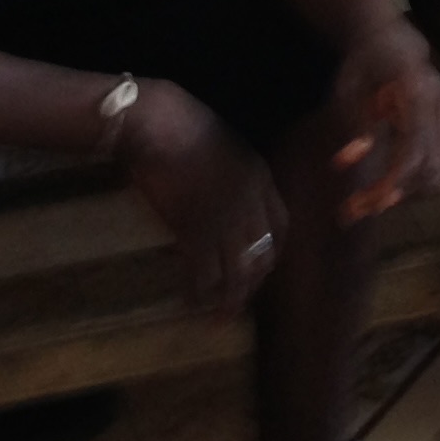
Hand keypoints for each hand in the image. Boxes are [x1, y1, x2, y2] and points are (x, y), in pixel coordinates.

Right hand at [114, 81, 289, 315]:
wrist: (159, 124)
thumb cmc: (182, 125)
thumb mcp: (223, 148)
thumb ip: (230, 178)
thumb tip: (220, 204)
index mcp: (260, 177)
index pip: (280, 226)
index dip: (272, 252)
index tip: (262, 268)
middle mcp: (250, 203)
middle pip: (262, 254)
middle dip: (252, 282)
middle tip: (238, 301)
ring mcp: (223, 219)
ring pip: (235, 270)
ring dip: (228, 297)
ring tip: (218, 316)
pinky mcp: (194, 230)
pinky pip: (201, 272)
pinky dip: (196, 291)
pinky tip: (190, 302)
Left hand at [325, 15, 439, 219]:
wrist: (394, 40)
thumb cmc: (366, 62)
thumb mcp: (349, 88)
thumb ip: (354, 124)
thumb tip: (348, 163)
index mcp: (418, 92)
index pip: (414, 149)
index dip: (394, 181)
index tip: (366, 201)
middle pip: (431, 168)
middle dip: (396, 194)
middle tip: (358, 207)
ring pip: (439, 172)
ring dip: (406, 192)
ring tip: (370, 198)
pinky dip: (417, 181)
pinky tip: (390, 182)